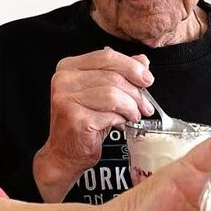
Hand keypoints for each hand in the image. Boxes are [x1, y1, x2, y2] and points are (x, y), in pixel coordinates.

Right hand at [33, 48, 153, 201]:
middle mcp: (64, 81)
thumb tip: (142, 62)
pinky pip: (110, 115)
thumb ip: (119, 74)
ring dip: (131, 108)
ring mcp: (67, 100)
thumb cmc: (82, 124)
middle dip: (136, 92)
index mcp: (68, 68)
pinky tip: (121, 124)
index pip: (106, 56)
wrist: (63, 154)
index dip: (131, 66)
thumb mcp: (101, 93)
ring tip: (134, 116)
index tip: (147, 79)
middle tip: (145, 104)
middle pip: (113, 76)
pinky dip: (121, 120)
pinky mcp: (76, 119)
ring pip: (113, 95)